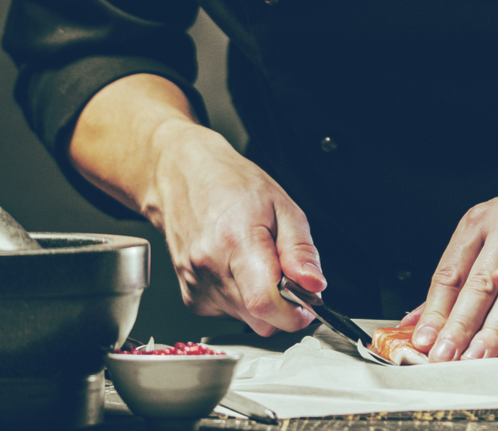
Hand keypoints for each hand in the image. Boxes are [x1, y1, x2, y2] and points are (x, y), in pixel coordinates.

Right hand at [144, 120, 326, 335]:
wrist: (184, 177)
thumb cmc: (231, 185)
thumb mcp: (283, 207)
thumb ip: (301, 250)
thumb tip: (314, 285)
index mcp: (236, 243)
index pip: (265, 304)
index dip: (295, 312)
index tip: (308, 303)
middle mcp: (210, 269)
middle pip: (259, 319)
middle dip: (283, 306)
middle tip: (285, 272)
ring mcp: (195, 285)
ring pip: (246, 320)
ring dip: (262, 301)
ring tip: (257, 262)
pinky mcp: (190, 297)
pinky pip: (229, 314)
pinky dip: (243, 300)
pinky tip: (239, 269)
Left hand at [406, 179, 497, 361]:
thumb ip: (463, 280)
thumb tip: (418, 320)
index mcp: (479, 222)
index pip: (449, 273)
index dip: (434, 311)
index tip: (422, 343)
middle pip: (474, 283)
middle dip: (456, 326)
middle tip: (442, 357)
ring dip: (489, 325)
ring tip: (475, 353)